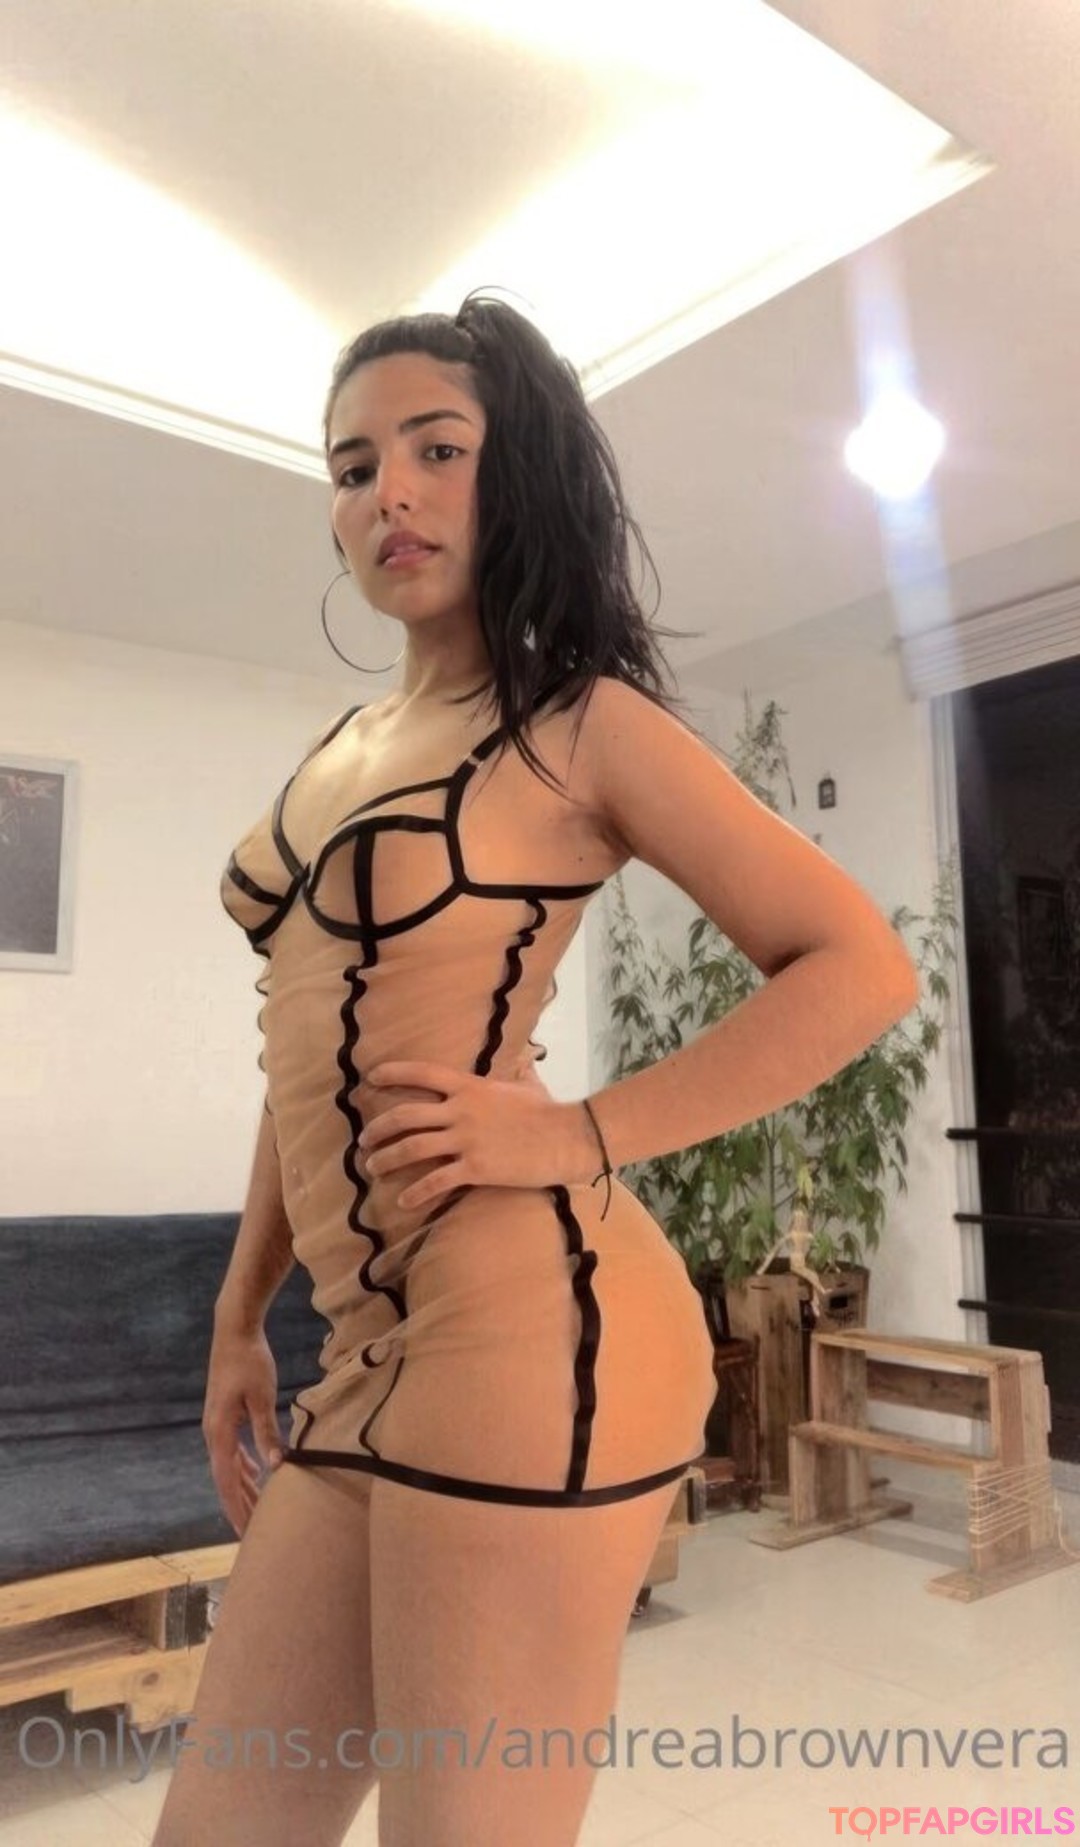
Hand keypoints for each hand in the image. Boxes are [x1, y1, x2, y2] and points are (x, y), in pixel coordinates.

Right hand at [202, 1323, 283, 1537]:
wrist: (235, 1330)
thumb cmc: (250, 1361)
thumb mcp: (262, 1397)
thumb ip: (267, 1432)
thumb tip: (276, 1467)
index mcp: (219, 1432)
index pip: (227, 1481)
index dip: (236, 1508)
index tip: (244, 1533)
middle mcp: (213, 1433)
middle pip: (226, 1479)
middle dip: (240, 1505)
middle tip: (253, 1534)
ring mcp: (217, 1424)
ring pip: (229, 1465)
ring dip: (243, 1488)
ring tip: (257, 1511)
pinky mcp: (225, 1415)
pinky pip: (233, 1450)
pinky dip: (244, 1466)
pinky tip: (257, 1473)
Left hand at [359, 1061, 599, 1211]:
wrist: (568, 1136)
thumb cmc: (548, 1111)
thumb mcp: (526, 1083)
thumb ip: (517, 1069)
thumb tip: (525, 1055)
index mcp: (469, 1087)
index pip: (422, 1073)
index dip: (392, 1073)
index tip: (370, 1078)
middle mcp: (461, 1110)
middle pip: (406, 1115)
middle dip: (378, 1127)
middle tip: (363, 1139)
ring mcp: (467, 1140)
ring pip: (413, 1147)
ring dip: (387, 1158)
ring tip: (372, 1167)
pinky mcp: (476, 1168)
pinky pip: (436, 1181)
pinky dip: (416, 1192)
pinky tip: (404, 1202)